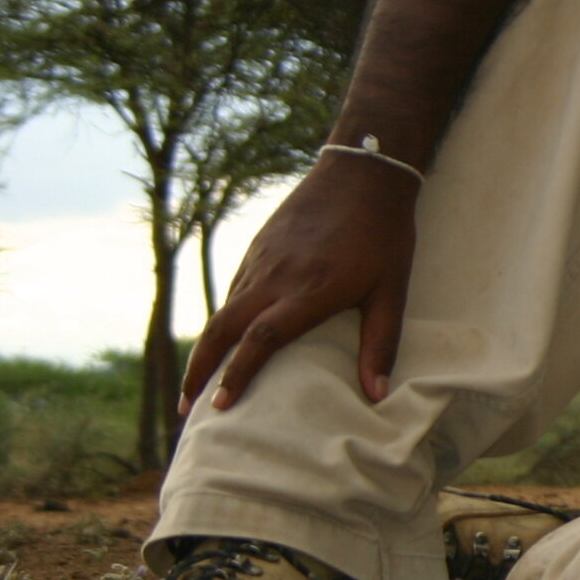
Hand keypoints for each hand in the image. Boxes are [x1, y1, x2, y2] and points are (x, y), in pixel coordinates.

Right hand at [181, 157, 417, 411]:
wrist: (363, 171)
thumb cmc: (385, 234)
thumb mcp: (393, 290)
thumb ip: (381, 343)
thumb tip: (377, 395)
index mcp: (309, 290)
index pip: (261, 340)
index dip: (237, 374)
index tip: (219, 406)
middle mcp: (275, 276)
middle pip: (222, 328)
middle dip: (199, 370)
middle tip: (187, 408)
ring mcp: (262, 259)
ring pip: (224, 309)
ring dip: (207, 348)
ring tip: (200, 382)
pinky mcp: (258, 246)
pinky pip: (234, 289)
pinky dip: (223, 318)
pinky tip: (225, 337)